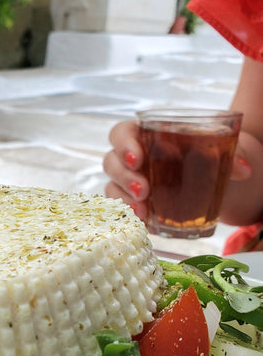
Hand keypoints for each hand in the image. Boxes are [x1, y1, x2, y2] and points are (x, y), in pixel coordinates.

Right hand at [103, 120, 253, 223]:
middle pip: (111, 161)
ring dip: (124, 198)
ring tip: (143, 210)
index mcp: (145, 135)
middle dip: (123, 177)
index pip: (121, 133)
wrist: (221, 177)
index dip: (123, 144)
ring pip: (113, 186)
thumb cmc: (213, 153)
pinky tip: (144, 222)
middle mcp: (133, 158)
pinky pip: (123, 208)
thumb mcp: (225, 147)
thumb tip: (243, 168)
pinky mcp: (137, 203)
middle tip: (143, 190)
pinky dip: (131, 214)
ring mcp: (132, 181)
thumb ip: (233, 151)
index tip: (137, 158)